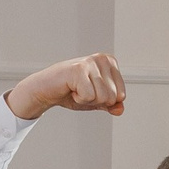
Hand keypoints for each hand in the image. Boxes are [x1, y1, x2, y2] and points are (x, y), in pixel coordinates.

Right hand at [7, 53, 125, 121]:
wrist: (46, 90)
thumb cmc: (72, 92)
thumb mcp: (97, 101)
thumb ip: (112, 105)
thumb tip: (120, 109)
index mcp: (110, 62)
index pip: (121, 95)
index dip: (105, 100)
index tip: (91, 91)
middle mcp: (102, 58)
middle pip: (113, 97)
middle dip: (96, 101)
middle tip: (81, 91)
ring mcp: (90, 62)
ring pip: (102, 97)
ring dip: (86, 100)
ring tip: (76, 89)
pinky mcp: (78, 69)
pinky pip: (89, 97)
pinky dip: (78, 99)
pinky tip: (70, 89)